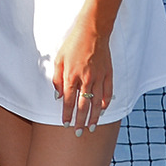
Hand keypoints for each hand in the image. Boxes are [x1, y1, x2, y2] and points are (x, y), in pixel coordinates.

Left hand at [51, 18, 112, 133]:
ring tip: (92, 127)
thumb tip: (58, 96)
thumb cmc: (73, 45)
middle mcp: (86, 80)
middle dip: (80, 121)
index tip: (65, 124)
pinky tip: (104, 110)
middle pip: (83, 106)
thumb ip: (57, 79)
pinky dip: (106, 102)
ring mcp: (99, 77)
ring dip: (95, 116)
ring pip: (97, 102)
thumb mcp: (59, 60)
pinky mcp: (109, 73)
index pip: (68, 101)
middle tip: (78, 133)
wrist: (93, 31)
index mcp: (71, 76)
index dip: (66, 114)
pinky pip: (108, 92)